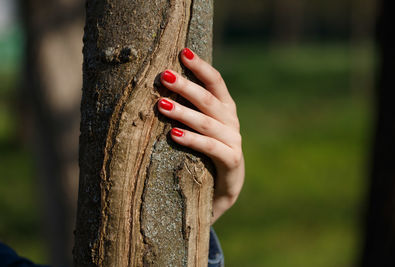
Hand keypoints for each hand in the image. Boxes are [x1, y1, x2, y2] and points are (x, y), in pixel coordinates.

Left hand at [157, 48, 244, 223]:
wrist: (222, 190)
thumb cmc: (204, 153)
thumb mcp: (199, 127)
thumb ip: (189, 108)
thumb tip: (159, 84)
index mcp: (225, 108)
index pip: (216, 82)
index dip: (200, 66)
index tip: (182, 52)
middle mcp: (231, 121)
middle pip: (209, 99)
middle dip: (186, 86)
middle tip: (164, 75)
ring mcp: (233, 141)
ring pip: (208, 122)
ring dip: (184, 112)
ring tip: (161, 104)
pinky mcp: (232, 161)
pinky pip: (211, 148)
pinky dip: (193, 140)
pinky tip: (174, 134)